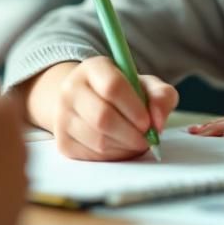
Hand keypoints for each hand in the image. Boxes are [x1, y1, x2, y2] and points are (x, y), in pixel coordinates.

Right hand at [23, 57, 177, 160]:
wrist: (88, 104)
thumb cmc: (124, 94)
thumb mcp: (146, 86)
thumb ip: (161, 96)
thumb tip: (158, 122)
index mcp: (93, 68)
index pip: (113, 86)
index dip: (134, 108)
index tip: (148, 122)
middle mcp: (71, 89)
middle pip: (102, 117)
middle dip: (131, 133)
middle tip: (147, 139)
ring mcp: (62, 116)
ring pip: (98, 140)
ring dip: (124, 147)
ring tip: (135, 142)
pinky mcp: (62, 141)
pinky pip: (92, 156)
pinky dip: (113, 156)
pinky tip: (120, 147)